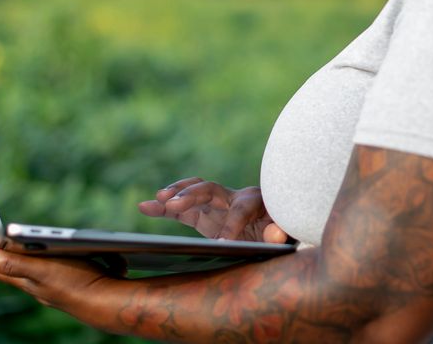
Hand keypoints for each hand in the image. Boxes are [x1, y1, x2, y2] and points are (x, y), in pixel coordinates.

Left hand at [0, 236, 122, 321]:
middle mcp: (41, 286)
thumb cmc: (76, 284)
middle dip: (5, 255)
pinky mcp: (78, 282)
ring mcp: (59, 286)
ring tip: (21, 249)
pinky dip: (64, 260)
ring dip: (31, 258)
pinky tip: (71, 255)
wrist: (111, 302)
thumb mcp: (41, 269)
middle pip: (16, 270)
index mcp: (29, 281)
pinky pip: (66, 269)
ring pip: (40, 270)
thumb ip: (11, 263)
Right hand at [138, 178, 290, 243]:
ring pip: (192, 193)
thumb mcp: (287, 234)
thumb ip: (280, 234)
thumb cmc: (282, 231)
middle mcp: (234, 197)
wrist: (276, 228)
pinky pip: (182, 208)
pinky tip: (145, 206)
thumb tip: (274, 234)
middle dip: (193, 195)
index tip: (223, 242)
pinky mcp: (205, 215)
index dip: (233, 224)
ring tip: (158, 200)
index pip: (241, 209)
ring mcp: (217, 205)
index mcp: (255, 201)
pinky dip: (164, 207)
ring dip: (175, 195)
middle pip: (210, 190)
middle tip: (176, 205)